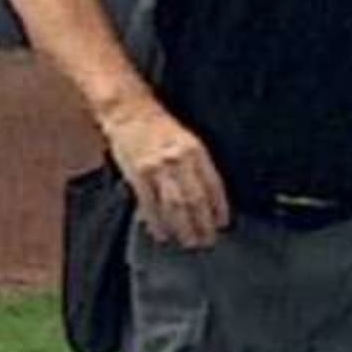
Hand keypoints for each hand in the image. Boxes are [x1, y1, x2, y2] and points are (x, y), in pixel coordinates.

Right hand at [100, 97, 228, 247]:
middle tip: (207, 240)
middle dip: (203, 224)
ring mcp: (157, 168)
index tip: (222, 224)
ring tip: (188, 241)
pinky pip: (150, 204)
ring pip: (175, 206)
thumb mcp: (184, 139)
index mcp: (195, 150)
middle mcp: (178, 159)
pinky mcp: (138, 175)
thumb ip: (193, 165)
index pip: (213, 185)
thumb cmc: (156, 125)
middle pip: (195, 200)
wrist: (128, 110)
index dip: (219, 207)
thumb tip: (205, 196)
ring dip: (183, 227)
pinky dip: (156, 222)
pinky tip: (161, 233)